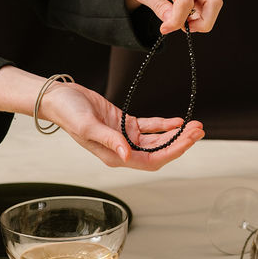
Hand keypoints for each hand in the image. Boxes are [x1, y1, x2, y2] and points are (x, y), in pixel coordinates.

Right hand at [41, 79, 204, 169]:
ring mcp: (125, 137)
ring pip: (158, 140)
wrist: (58, 97)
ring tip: (194, 124)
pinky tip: (178, 120)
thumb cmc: (68, 113)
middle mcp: (123, 150)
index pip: (151, 161)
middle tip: (198, 129)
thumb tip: (127, 155)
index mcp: (115, 157)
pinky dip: (165, 124)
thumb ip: (110, 141)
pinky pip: (150, 127)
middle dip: (180, 142)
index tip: (188, 141)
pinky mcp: (125, 124)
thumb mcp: (88, 126)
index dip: (172, 152)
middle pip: (159, 152)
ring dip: (176, 134)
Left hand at [120, 0, 222, 34]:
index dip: (177, 20)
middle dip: (204, 22)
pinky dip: (199, 14)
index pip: (185, 1)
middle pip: (213, 1)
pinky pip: (206, 2)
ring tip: (183, 24)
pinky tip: (183, 17)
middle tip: (185, 29)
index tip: (164, 29)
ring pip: (213, 2)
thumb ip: (157, 5)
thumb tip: (171, 22)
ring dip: (203, 19)